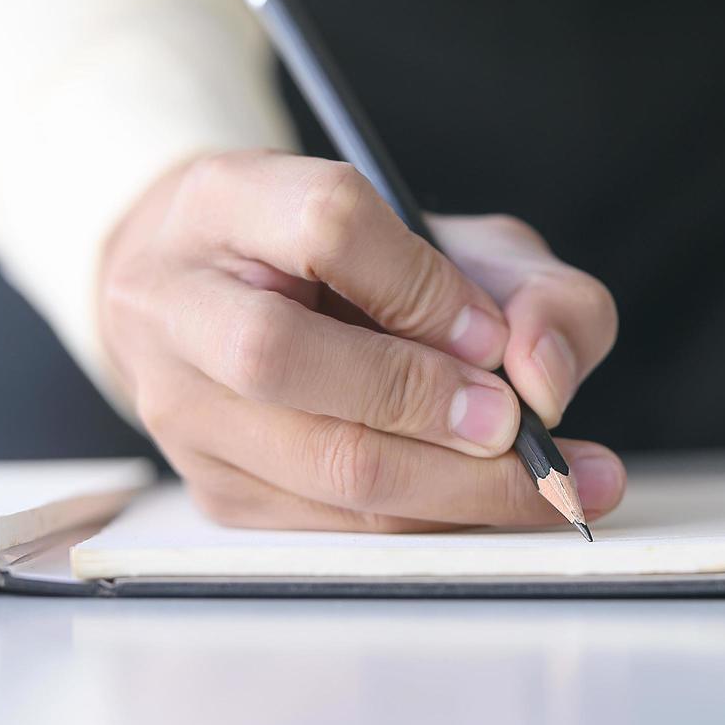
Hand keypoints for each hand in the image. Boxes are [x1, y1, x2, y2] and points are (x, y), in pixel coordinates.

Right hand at [98, 150, 624, 530]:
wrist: (235, 300)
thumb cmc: (358, 266)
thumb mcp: (460, 244)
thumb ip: (529, 289)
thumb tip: (546, 377)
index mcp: (230, 199)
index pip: (324, 225)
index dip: (421, 286)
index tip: (492, 334)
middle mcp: (176, 300)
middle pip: (281, 356)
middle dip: (423, 402)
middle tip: (523, 431)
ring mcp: (181, 403)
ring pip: (314, 460)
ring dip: (452, 486)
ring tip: (549, 485)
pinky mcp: (213, 488)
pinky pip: (331, 525)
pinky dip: (430, 522)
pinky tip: (495, 507)